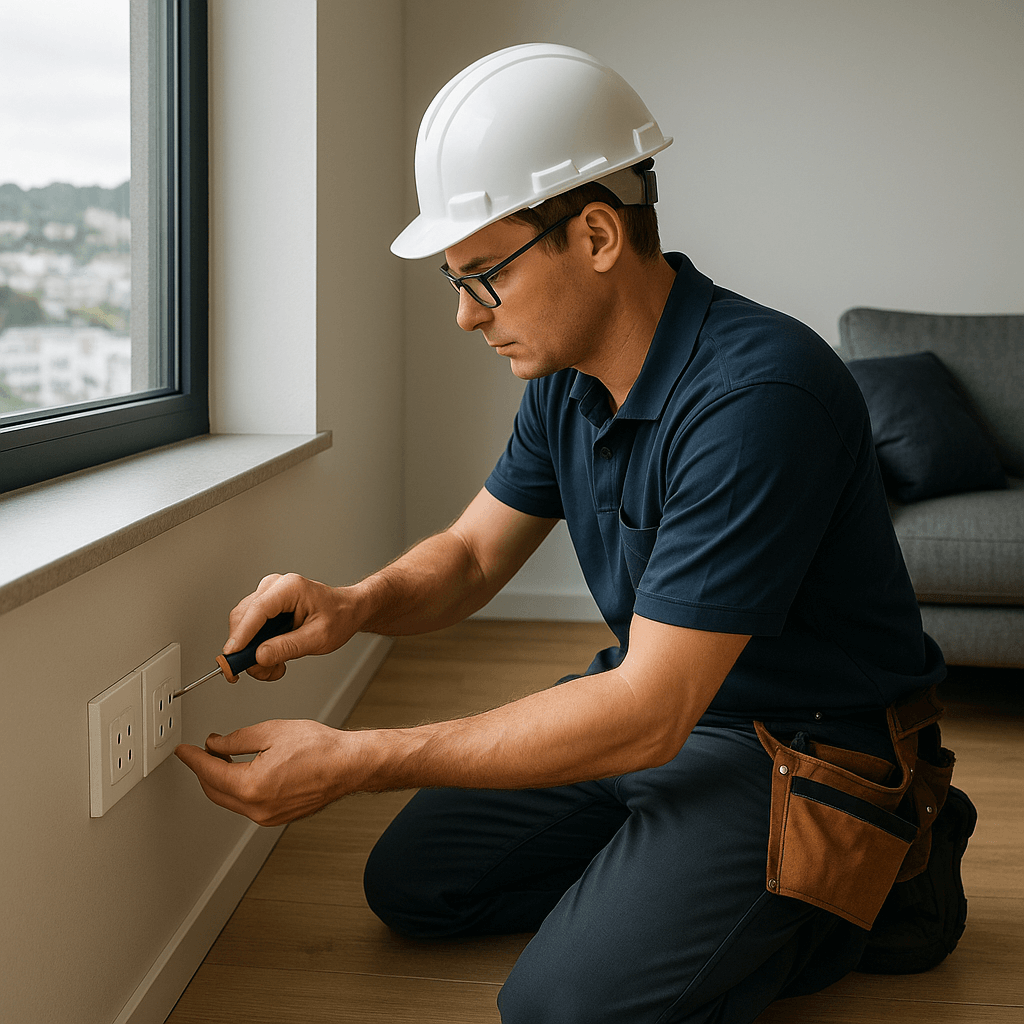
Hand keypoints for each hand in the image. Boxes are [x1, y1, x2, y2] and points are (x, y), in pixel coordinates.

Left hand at [174, 719, 363, 825]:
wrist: (348, 765)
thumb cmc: (319, 748)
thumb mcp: (271, 732)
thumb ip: (236, 740)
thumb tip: (215, 744)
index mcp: (252, 786)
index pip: (209, 772)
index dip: (193, 759)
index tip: (183, 751)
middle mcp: (257, 808)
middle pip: (215, 791)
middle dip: (204, 771)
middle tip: (202, 751)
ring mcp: (268, 817)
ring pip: (231, 800)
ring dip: (221, 780)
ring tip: (222, 757)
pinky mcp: (277, 817)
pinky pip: (247, 805)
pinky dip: (239, 789)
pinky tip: (244, 772)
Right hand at [225, 573, 356, 680]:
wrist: (347, 610)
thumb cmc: (339, 617)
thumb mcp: (319, 637)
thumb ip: (289, 647)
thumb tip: (260, 656)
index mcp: (290, 587)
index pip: (258, 610)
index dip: (242, 634)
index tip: (232, 654)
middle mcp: (274, 587)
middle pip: (243, 618)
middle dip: (247, 650)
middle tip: (262, 672)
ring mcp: (267, 595)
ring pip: (242, 626)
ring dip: (252, 652)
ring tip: (274, 667)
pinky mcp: (265, 606)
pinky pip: (249, 628)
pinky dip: (256, 648)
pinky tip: (273, 658)